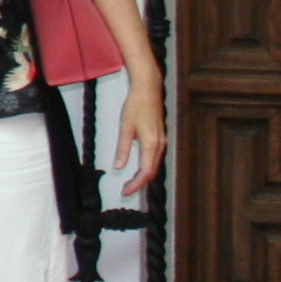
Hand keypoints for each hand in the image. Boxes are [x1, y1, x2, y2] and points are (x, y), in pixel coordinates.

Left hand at [112, 73, 166, 197]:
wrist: (148, 89)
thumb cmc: (136, 105)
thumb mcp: (125, 127)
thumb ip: (122, 148)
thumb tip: (118, 166)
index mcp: (151, 144)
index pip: (145, 172)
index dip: (136, 185)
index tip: (125, 191)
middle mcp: (160, 145)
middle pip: (151, 172)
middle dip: (139, 184)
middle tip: (125, 190)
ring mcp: (162, 141)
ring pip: (154, 166)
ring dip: (143, 176)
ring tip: (130, 183)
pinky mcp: (160, 138)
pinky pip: (155, 158)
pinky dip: (147, 167)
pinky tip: (138, 169)